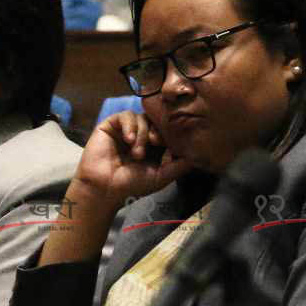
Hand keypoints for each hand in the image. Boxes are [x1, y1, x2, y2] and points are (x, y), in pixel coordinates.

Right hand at [73, 109, 193, 206]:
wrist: (105, 189)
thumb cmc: (132, 185)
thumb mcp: (162, 176)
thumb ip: (180, 165)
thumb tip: (200, 156)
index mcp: (154, 145)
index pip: (168, 130)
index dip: (171, 133)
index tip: (170, 144)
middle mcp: (141, 134)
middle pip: (156, 120)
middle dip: (158, 130)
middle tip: (156, 143)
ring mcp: (126, 129)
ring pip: (142, 117)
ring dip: (142, 134)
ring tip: (137, 153)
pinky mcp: (111, 125)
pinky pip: (125, 116)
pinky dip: (130, 126)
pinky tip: (128, 141)